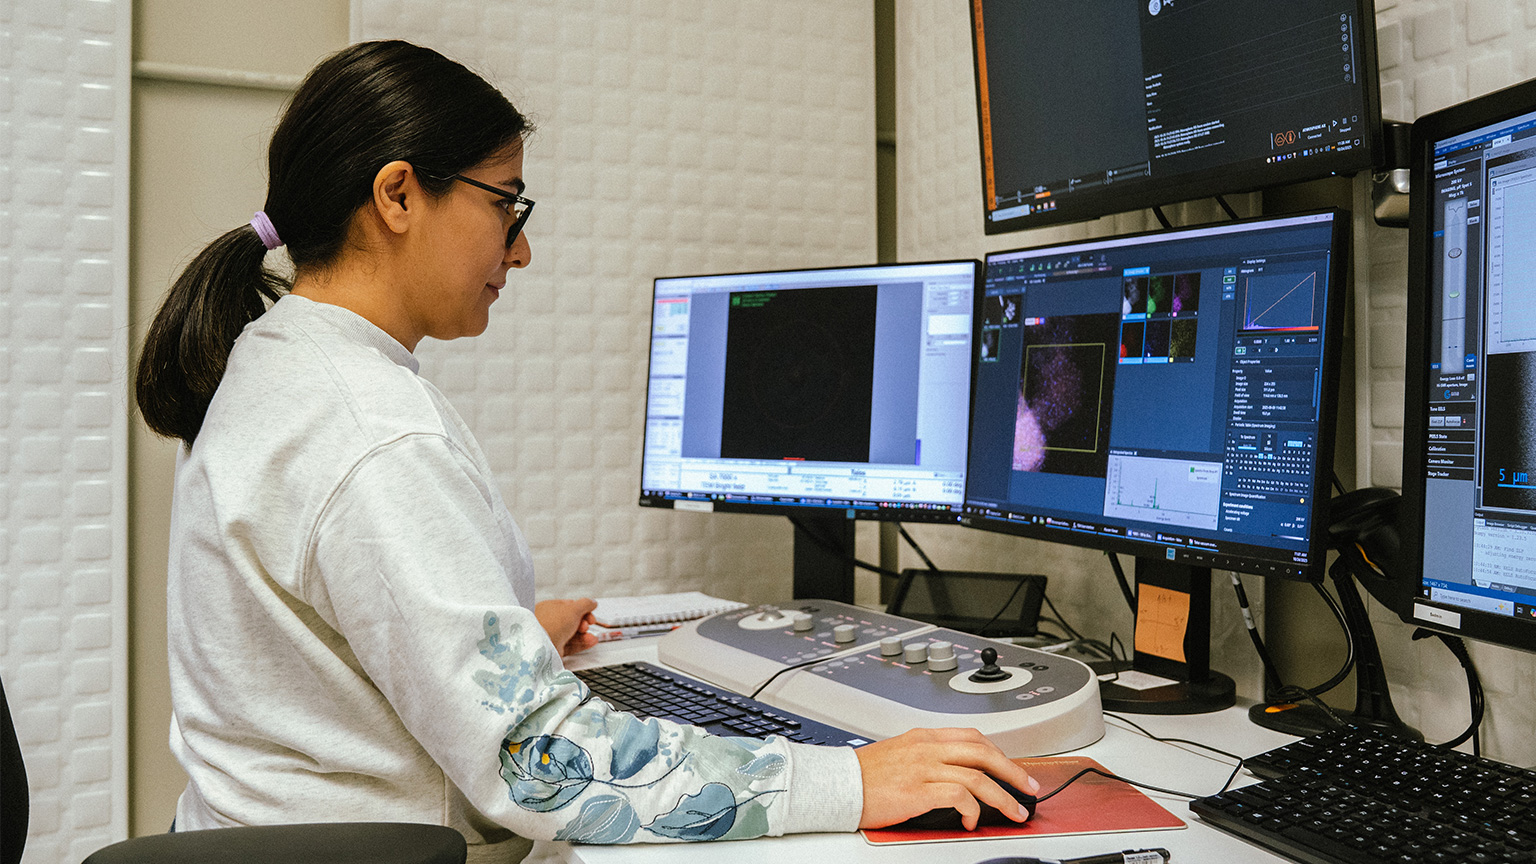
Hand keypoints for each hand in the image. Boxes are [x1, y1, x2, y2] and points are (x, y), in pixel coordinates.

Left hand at [535, 598, 598, 656]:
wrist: (541, 646)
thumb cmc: (552, 624)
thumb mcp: (573, 609)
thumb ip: (585, 604)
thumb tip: (592, 602)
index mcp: (550, 608)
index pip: (569, 607)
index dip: (583, 611)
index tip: (591, 617)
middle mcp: (549, 622)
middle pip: (572, 622)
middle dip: (583, 624)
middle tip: (586, 626)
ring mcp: (551, 636)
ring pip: (572, 635)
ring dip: (585, 636)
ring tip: (592, 638)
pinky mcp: (554, 650)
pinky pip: (570, 646)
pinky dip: (581, 644)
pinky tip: (590, 643)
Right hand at [854, 727, 1040, 829]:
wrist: (836, 784)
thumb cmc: (863, 775)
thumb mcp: (898, 754)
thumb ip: (926, 758)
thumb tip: (953, 774)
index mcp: (923, 737)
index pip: (972, 737)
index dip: (999, 753)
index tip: (1012, 768)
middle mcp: (927, 748)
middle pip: (983, 752)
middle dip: (1013, 771)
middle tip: (1028, 787)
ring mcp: (924, 768)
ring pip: (978, 776)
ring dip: (1003, 796)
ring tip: (1014, 812)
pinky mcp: (919, 790)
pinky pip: (959, 796)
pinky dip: (973, 810)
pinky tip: (972, 821)